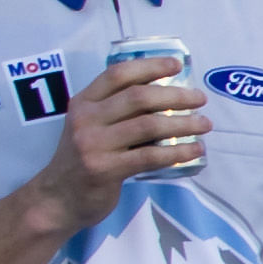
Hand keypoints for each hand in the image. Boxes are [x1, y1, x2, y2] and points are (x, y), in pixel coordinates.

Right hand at [19, 54, 208, 240]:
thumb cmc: (83, 160)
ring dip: (183, 123)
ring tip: (205, 124)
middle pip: (138, 97)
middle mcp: (86, 119)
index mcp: (83, 102)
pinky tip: (195, 150)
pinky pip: (150, 156)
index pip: (117, 74)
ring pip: (148, 125)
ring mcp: (94, 144)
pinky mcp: (105, 169)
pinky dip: (178, 152)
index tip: (176, 65)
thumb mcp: (90, 127)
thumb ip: (115, 111)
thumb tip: (164, 97)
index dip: (149, 66)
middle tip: (200, 99)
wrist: (58, 199)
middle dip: (175, 95)